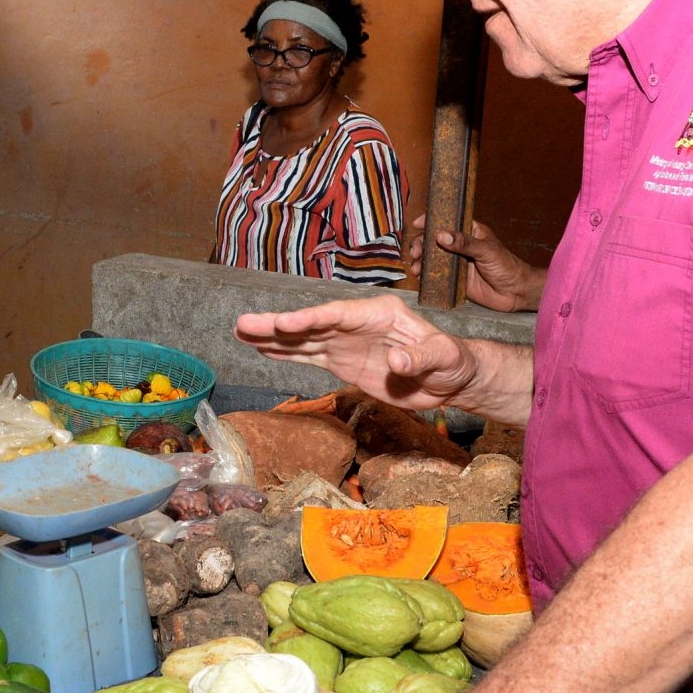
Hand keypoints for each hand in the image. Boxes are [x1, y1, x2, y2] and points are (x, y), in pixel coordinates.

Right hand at [236, 296, 477, 411]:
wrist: (449, 379)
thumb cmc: (451, 361)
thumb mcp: (444, 357)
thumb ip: (420, 356)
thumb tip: (395, 360)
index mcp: (379, 313)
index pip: (338, 314)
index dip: (310, 319)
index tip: (284, 323)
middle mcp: (355, 323)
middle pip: (311, 323)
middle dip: (277, 325)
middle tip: (243, 323)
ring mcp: (345, 342)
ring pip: (303, 339)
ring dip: (272, 337)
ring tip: (240, 332)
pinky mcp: (342, 361)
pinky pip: (308, 356)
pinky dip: (285, 353)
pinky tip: (261, 349)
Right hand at [402, 215, 544, 313]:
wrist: (515, 292)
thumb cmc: (507, 266)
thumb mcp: (486, 250)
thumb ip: (464, 243)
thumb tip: (442, 236)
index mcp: (469, 232)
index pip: (447, 221)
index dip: (431, 220)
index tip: (418, 223)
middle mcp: (460, 246)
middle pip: (434, 240)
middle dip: (421, 244)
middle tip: (415, 252)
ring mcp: (456, 262)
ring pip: (432, 258)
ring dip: (421, 261)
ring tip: (416, 267)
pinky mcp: (454, 279)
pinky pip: (436, 275)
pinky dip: (426, 275)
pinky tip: (419, 277)